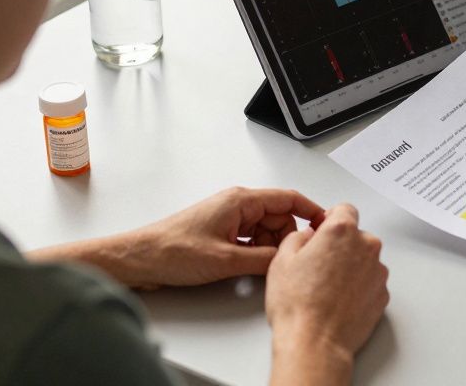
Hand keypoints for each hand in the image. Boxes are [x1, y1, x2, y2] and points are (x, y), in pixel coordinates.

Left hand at [30, 187, 325, 289]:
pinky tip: (250, 267)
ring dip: (269, 247)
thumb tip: (289, 260)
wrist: (139, 260)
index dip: (311, 211)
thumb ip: (263, 259)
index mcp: (241, 200)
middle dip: (287, 237)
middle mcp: (237, 205)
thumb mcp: (226, 260)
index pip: (288, 198)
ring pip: (266, 231)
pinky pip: (251, 240)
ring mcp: (229, 219)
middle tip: (286, 259)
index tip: (326, 225)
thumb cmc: (172, 250)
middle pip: (280, 217)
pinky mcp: (221, 234)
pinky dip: (256, 252)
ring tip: (262, 266)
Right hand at [266, 204, 388, 383]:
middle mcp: (366, 247)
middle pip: (356, 235)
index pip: (344, 209)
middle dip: (339, 245)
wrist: (314, 343)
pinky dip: (358, 287)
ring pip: (364, 259)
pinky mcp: (383, 295)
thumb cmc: (297, 304)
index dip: (329, 220)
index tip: (321, 231)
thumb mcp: (282, 259)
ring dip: (350, 267)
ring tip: (326, 288)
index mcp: (342, 231)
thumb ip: (298, 236)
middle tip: (317, 266)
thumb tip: (308, 237)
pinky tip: (338, 300)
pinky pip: (370, 282)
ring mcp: (378, 272)